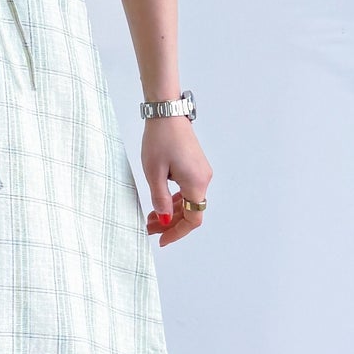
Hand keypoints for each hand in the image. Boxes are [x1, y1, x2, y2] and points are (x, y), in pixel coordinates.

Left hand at [141, 117, 211, 248]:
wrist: (167, 112)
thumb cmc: (160, 139)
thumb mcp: (154, 172)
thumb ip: (160, 199)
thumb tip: (165, 220)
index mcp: (196, 183)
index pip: (192, 219)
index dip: (177, 233)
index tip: (161, 240)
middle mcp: (203, 179)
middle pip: (191, 212)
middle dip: (170, 223)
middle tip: (149, 229)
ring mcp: (200, 172)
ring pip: (188, 201)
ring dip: (171, 212)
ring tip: (150, 218)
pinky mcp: (195, 165)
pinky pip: (187, 189)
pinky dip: (174, 199)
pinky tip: (160, 202)